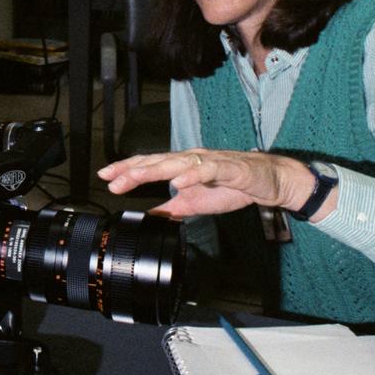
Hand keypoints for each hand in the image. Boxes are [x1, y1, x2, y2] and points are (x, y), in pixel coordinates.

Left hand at [97, 149, 313, 218]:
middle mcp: (192, 159)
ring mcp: (209, 161)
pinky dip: (192, 174)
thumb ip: (172, 208)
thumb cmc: (232, 187)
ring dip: (154, 169)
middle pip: (157, 161)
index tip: (105, 177)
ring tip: (134, 176)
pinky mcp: (228, 167)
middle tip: (110, 178)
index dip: (127, 170)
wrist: (268, 182)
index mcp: (182, 166)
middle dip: (132, 170)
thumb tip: (149, 215)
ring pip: (177, 162)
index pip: (150, 165)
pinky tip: (179, 180)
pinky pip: (208, 169)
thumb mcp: (195, 203)